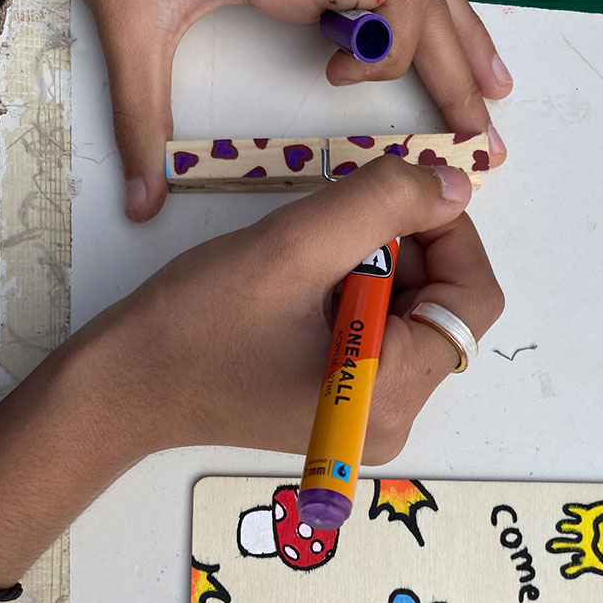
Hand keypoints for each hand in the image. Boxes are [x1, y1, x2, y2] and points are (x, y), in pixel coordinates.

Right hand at [0, 158, 502, 586]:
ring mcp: (370, 418)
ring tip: (311, 263)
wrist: (129, 386)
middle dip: (407, 251)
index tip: (402, 195)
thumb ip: (383, 203)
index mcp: (389, 392)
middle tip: (336, 229)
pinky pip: (382, 336)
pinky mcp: (345, 407)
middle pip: (445, 310)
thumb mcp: (293, 246)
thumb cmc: (196, 325)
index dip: (452, 235)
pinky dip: (360, 293)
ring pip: (413, 317)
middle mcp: (393, 418)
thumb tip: (453, 184)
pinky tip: (307, 287)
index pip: (473, 301)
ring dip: (379, 268)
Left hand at [62, 0, 511, 220]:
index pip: (393, 4)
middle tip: (484, 138)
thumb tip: (142, 200)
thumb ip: (141, 112)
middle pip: (426, 1)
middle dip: (459, 73)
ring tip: (495, 86)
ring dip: (464, 37)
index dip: (379, 56)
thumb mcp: (131, 20)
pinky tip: (454, 33)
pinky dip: (435, 8)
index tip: (335, 76)